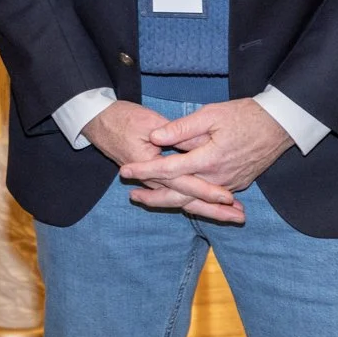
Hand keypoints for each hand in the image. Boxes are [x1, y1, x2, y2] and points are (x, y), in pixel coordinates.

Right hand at [82, 101, 243, 223]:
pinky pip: (176, 196)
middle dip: (213, 210)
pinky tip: (210, 207)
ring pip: (182, 201)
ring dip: (208, 210)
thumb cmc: (122, 118)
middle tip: (239, 218)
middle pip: (185, 200)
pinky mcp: (154, 179)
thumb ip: (172, 133)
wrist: (98, 121)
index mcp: (150, 165)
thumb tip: (193, 145)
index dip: (205, 189)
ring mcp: (153, 181)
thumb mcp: (147, 121)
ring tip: (233, 218)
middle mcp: (152, 179)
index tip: (227, 197)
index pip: (183, 182)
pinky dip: (194, 202)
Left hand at [119, 97, 294, 200]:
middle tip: (131, 195)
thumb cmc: (245, 115)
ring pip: (193, 200)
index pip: (169, 169)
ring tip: (147, 199)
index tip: (125, 170)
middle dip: (153, 196)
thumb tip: (155, 137)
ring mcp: (228, 184)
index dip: (145, 170)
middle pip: (179, 195)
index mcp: (209, 159)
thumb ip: (182, 128)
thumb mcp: (211, 115)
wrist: (279, 126)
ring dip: (169, 201)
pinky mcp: (236, 185)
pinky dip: (190, 201)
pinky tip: (176, 199)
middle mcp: (217, 178)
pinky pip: (208, 199)